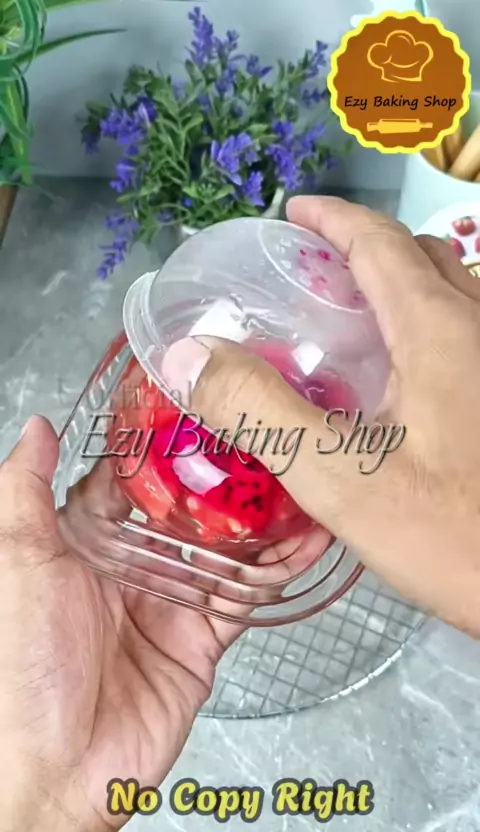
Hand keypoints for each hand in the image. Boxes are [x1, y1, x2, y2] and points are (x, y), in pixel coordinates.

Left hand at [0, 414, 325, 831]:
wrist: (56, 770)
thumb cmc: (24, 666)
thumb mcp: (21, 564)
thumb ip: (25, 494)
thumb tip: (38, 429)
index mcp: (87, 546)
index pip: (129, 483)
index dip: (160, 448)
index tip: (194, 408)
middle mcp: (133, 568)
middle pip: (187, 511)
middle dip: (222, 476)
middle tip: (261, 433)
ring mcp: (172, 603)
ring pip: (227, 547)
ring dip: (262, 516)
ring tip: (298, 474)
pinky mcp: (204, 640)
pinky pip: (247, 596)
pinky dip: (281, 568)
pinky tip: (310, 539)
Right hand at [159, 195, 479, 638]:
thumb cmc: (452, 535)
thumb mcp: (341, 478)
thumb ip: (260, 413)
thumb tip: (187, 356)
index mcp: (440, 329)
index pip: (380, 244)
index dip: (332, 219)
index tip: (292, 212)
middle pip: (421, 259)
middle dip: (362, 249)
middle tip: (308, 271)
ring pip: (450, 295)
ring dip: (396, 286)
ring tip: (343, 317)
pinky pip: (462, 333)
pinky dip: (421, 324)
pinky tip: (391, 379)